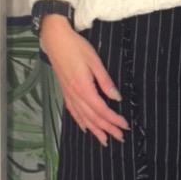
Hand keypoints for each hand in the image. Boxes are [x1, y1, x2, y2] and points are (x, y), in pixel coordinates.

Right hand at [40, 16, 129, 145]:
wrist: (55, 39)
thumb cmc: (76, 47)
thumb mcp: (95, 62)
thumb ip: (105, 81)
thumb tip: (116, 97)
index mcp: (84, 88)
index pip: (102, 110)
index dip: (114, 120)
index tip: (125, 126)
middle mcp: (75, 95)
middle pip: (93, 117)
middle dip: (107, 129)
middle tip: (120, 137)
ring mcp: (69, 94)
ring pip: (83, 117)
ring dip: (95, 130)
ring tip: (104, 140)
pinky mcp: (65, 92)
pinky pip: (73, 111)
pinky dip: (80, 122)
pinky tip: (85, 129)